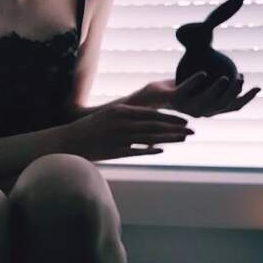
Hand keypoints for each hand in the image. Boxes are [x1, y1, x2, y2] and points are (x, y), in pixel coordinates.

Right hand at [61, 103, 193, 161]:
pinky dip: (151, 150)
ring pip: (150, 138)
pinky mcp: (116, 151)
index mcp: (122, 110)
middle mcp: (123, 123)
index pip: (152, 113)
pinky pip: (137, 151)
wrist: (69, 141)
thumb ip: (128, 115)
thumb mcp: (109, 115)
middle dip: (176, 127)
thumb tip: (147, 116)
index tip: (185, 119)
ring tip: (184, 140)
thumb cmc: (89, 128)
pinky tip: (163, 151)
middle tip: (193, 130)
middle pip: (155, 125)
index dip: (171, 117)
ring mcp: (119, 137)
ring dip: (169, 139)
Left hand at [163, 71, 260, 117]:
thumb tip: (232, 69)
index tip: (258, 87)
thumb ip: (215, 78)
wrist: (153, 94)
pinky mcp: (174, 99)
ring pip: (205, 102)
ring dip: (216, 90)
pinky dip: (194, 82)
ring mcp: (186, 107)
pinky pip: (185, 91)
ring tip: (225, 77)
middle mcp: (200, 111)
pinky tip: (203, 72)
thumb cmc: (178, 86)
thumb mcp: (200, 83)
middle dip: (234, 93)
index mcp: (210, 109)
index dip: (247, 98)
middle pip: (222, 105)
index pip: (233, 107)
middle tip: (241, 78)